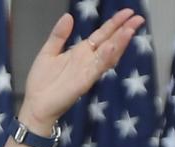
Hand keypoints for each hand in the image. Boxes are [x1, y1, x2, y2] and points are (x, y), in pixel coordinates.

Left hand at [19, 10, 144, 133]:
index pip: (103, 34)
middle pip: (111, 42)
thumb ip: (59, 35)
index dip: (115, 23)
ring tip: (130, 29)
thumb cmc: (42, 81)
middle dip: (124, 30)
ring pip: (109, 54)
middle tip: (138, 18)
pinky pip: (97, 68)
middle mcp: (89, 60)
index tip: (128, 12)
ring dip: (120, 42)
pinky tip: (112, 47)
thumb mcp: (48, 52)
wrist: (36, 105)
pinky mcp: (84, 82)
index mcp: (81, 51)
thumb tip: (68, 16)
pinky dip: (105, 57)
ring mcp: (88, 71)